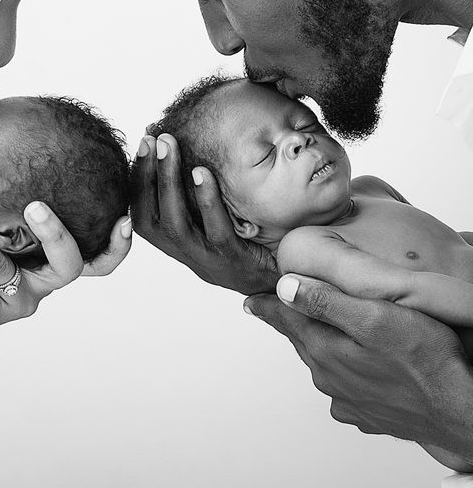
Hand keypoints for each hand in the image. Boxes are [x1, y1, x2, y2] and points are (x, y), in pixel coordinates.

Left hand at [0, 199, 129, 346]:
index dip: (117, 246)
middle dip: (54, 233)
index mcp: (51, 258)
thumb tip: (4, 125)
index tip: (122, 219)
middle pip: (67, 264)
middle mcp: (42, 281)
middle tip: (34, 206)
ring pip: (3, 266)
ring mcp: (17, 300)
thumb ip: (6, 190)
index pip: (98, 259)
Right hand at [130, 134, 277, 293]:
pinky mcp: (239, 265)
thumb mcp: (230, 221)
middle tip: (151, 139)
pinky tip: (202, 172)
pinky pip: (216, 232)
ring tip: (170, 147)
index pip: (144, 217)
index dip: (136, 184)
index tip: (142, 147)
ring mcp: (212, 264)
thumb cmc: (265, 245)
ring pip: (175, 226)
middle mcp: (191, 257)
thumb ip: (212, 196)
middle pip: (150, 221)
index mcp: (185, 247)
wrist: (303, 284)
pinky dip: (206, 201)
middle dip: (145, 177)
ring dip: (168, 183)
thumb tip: (200, 148)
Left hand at [245, 274, 472, 455]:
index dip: (268, 304)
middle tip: (282, 308)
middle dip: (292, 321)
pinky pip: (344, 387)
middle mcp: (328, 377)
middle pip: (302, 339)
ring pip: (322, 362)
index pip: (284, 317)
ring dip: (319, 345)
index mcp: (324, 348)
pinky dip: (342, 372)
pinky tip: (352, 366)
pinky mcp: (366, 413)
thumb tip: (284, 287)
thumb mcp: (375, 316)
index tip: (249, 300)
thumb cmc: (425, 359)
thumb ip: (326, 301)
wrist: (460, 411)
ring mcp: (346, 398)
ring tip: (318, 331)